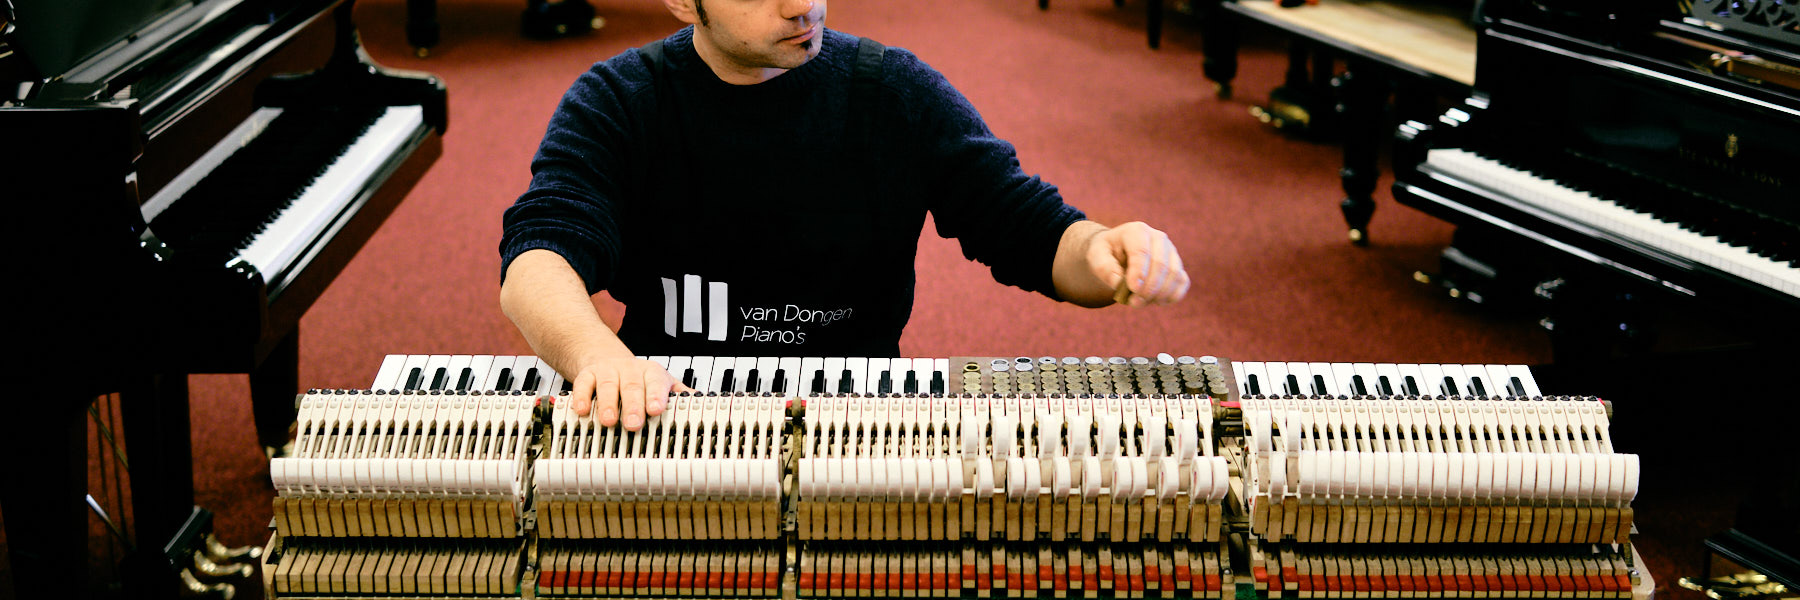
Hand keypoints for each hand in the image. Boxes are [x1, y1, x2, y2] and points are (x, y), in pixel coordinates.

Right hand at [568, 357, 691, 430]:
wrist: (606, 357)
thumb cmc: (639, 378)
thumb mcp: (660, 383)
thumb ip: (678, 395)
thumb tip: (702, 405)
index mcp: (652, 373)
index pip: (656, 383)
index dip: (656, 396)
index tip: (657, 410)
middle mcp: (630, 370)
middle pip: (633, 386)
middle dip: (633, 405)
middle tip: (634, 424)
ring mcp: (608, 372)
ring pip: (608, 385)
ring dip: (608, 404)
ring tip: (609, 421)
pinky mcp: (587, 375)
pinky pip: (583, 384)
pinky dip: (581, 397)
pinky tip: (582, 411)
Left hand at [1086, 221, 1188, 305]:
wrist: (1118, 253)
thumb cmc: (1107, 253)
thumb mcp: (1096, 256)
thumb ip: (1104, 268)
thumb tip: (1118, 282)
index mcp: (1137, 231)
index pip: (1142, 252)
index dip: (1139, 272)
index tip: (1133, 289)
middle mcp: (1158, 237)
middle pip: (1161, 265)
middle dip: (1148, 288)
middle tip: (1133, 303)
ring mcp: (1171, 251)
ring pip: (1174, 274)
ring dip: (1159, 294)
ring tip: (1140, 303)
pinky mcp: (1177, 265)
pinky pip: (1182, 282)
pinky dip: (1172, 295)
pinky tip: (1157, 301)